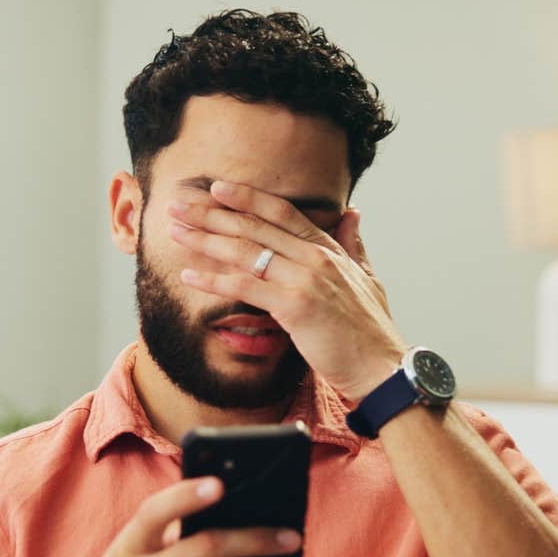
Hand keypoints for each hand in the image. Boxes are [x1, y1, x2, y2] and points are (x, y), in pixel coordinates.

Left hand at [166, 180, 405, 402]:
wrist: (382, 367)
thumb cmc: (372, 332)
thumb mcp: (367, 278)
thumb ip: (354, 244)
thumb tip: (352, 214)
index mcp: (329, 249)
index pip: (281, 212)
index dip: (247, 197)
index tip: (216, 188)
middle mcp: (316, 257)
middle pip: (255, 226)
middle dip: (211, 214)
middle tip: (178, 205)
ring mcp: (305, 280)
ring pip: (245, 252)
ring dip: (204, 239)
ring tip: (175, 231)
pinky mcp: (295, 306)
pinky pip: (245, 287)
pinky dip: (213, 280)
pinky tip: (189, 275)